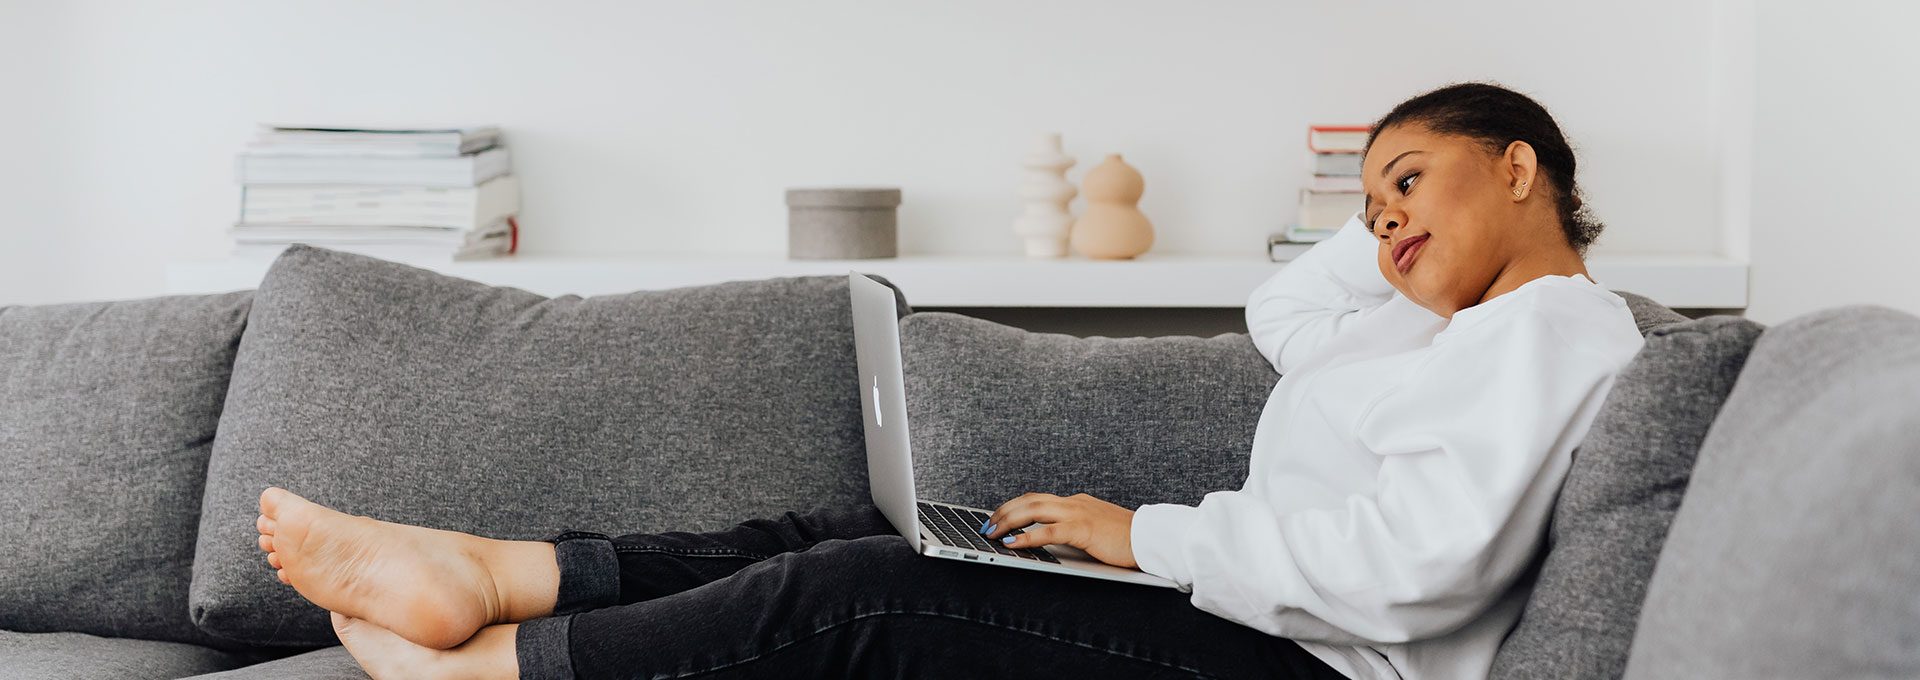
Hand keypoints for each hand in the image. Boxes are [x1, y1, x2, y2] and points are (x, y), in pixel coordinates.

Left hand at [981, 492, 1136, 568]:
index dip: (1014, 506)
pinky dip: (1026, 536)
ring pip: (1033, 509)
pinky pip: (1047, 531)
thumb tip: (1052, 539)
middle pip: (1029, 499)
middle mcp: (1073, 503)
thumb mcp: (1095, 530)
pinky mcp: (1082, 529)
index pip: (1037, 498)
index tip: (997, 516)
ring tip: (991, 531)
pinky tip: (1012, 542)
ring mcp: (1077, 513)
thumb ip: (1075, 529)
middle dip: (1004, 511)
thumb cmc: (1127, 538)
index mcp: (1076, 503)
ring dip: (1008, 520)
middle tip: (987, 524)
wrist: (1151, 537)